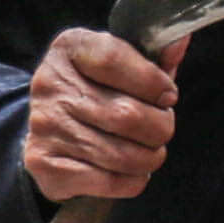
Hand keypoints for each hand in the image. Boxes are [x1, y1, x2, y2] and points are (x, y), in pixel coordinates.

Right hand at [22, 25, 180, 203]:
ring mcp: (44, 125)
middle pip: (125, 114)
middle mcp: (51, 84)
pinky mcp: (44, 164)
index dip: (152, 81)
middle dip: (160, 127)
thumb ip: (154, 57)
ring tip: (151, 152)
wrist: (50, 129)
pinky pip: (107, 180)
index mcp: (70, 48)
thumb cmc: (98, 90)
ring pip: (121, 154)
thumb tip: (179, 41)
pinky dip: (131, 181)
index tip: (168, 96)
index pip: (113, 59)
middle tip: (162, 129)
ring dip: (149, 158)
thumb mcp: (122, 64)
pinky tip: (131, 171)